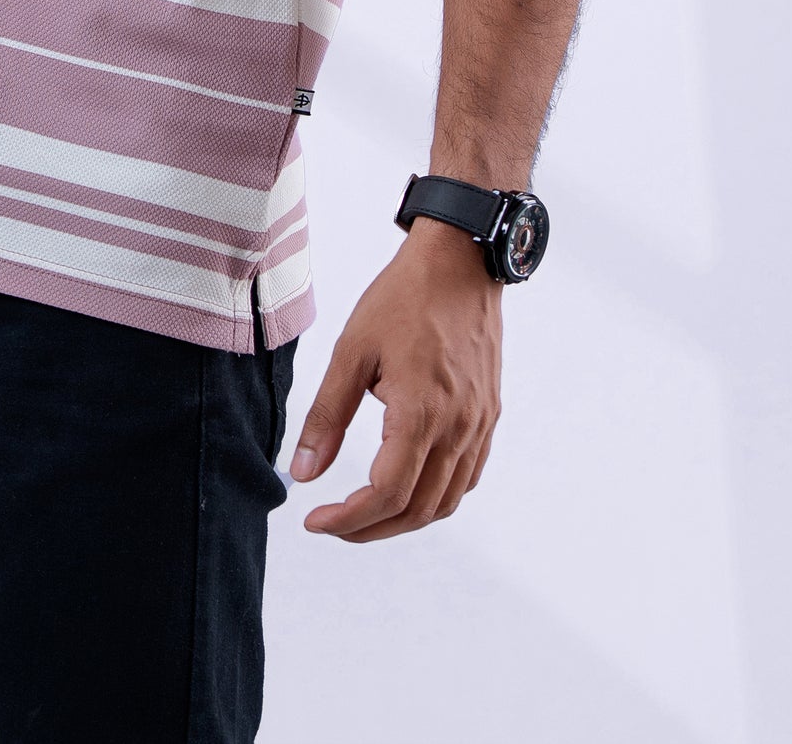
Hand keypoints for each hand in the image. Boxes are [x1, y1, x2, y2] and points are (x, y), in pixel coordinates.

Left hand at [288, 217, 501, 539]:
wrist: (462, 263)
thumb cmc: (405, 297)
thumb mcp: (352, 350)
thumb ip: (327, 416)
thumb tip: (303, 472)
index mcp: (421, 413)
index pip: (386, 494)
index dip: (348, 519)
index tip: (316, 520)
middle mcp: (458, 428)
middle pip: (417, 511)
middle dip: (370, 528)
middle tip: (333, 523)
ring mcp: (479, 425)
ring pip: (445, 502)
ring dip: (403, 519)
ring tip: (363, 513)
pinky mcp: (488, 417)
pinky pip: (466, 478)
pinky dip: (435, 497)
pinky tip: (407, 486)